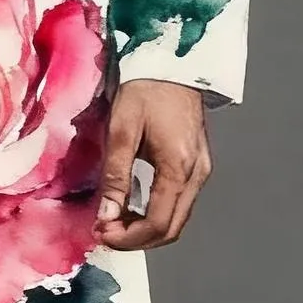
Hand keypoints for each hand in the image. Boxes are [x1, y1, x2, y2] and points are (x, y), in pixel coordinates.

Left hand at [95, 78, 211, 251]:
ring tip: (114, 220)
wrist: (172, 63)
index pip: (157, 223)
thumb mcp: (122, 131)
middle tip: (105, 230)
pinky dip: (156, 214)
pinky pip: (179, 203)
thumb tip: (106, 216)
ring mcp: (201, 171)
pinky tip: (133, 206)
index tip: (101, 232)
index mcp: (178, 167)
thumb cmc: (145, 91)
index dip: (128, 237)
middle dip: (137, 239)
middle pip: (171, 229)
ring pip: (177, 219)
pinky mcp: (198, 165)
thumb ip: (115, 177)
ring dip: (146, 229)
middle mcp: (197, 175)